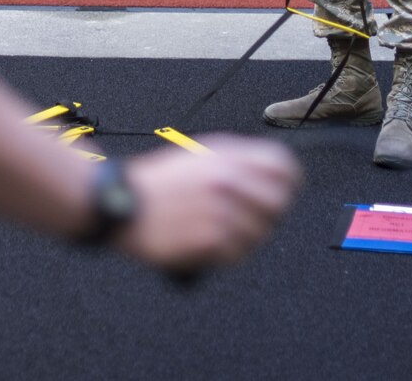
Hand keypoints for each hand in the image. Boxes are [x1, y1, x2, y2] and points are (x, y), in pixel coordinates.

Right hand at [114, 136, 302, 271]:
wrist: (122, 204)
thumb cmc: (158, 183)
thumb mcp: (199, 156)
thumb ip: (237, 162)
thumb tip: (275, 173)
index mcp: (226, 157)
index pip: (283, 166)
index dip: (289, 180)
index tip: (284, 190)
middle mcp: (227, 181)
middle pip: (279, 203)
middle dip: (270, 213)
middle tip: (252, 218)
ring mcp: (220, 211)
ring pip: (259, 234)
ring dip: (244, 237)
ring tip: (217, 230)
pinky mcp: (209, 241)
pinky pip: (237, 254)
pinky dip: (225, 253)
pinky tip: (205, 241)